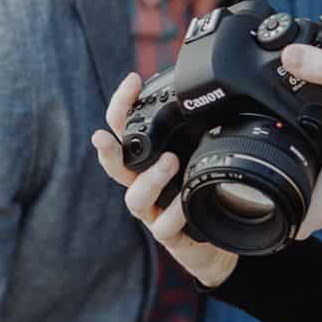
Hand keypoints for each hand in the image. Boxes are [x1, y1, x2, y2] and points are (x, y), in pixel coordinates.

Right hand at [91, 72, 238, 288]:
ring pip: (136, 197)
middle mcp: (144, 185)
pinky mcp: (169, 236)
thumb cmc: (204, 192)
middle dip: (107, 150)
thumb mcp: (202, 155)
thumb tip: (217, 92)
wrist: (217, 242)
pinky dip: (174, 213)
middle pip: (115, 166)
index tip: (132, 80)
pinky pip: (165, 227)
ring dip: (150, 178)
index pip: (125, 129)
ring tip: (171, 161)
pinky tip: (184, 203)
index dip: (122, 105)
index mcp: (148, 162)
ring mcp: (154, 212)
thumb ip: (201, 130)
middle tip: (104, 137)